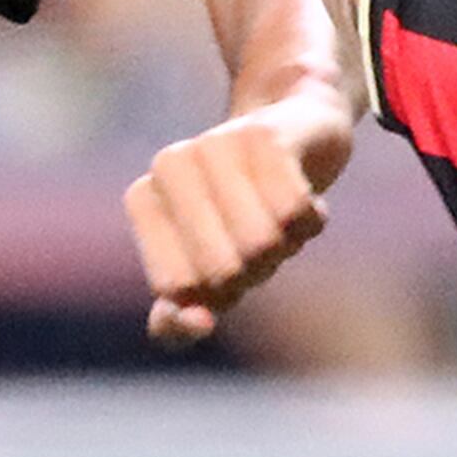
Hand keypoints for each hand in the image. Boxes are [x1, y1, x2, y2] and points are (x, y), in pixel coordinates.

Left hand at [127, 82, 357, 345]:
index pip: (178, 288)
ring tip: (281, 214)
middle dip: (256, 268)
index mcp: (143, 197)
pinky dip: (313, 220)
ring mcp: (216, 143)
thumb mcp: (206, 272)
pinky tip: (307, 196)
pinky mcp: (267, 137)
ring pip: (263, 243)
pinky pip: (296, 213)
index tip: (225, 255)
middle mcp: (169, 163)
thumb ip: (179, 318)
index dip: (217, 290)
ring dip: (287, 243)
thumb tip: (194, 323)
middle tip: (260, 233)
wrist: (299, 133)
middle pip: (224, 270)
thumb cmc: (246, 214)